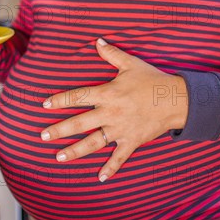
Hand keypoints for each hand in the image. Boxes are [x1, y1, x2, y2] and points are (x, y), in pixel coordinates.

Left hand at [40, 38, 187, 181]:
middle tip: (42, 136)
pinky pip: (119, 157)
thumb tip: (97, 41)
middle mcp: (110, 113)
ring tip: (59, 157)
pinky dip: (110, 168)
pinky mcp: (132, 141)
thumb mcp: (131, 64)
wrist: (177, 100)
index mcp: (108, 93)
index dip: (60, 100)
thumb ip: (111, 54)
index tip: (45, 105)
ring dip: (75, 151)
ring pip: (93, 142)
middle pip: (80, 123)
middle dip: (59, 130)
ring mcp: (120, 129)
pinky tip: (100, 178)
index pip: (78, 97)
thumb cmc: (152, 80)